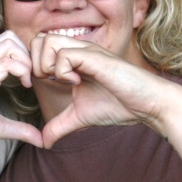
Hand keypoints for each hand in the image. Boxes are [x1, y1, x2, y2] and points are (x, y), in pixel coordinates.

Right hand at [0, 31, 42, 148]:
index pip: (4, 44)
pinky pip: (8, 62)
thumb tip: (40, 140)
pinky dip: (23, 70)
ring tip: (28, 81)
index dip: (22, 57)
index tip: (27, 80)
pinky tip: (25, 86)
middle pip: (8, 36)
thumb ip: (18, 129)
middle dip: (27, 53)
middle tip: (30, 77)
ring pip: (9, 43)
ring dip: (26, 60)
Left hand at [31, 34, 168, 146]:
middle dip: (34, 64)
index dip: (32, 66)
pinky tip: (76, 84)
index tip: (41, 86)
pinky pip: (65, 55)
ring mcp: (87, 51)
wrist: (149, 105)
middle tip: (48, 83)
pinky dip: (62, 72)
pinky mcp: (96, 58)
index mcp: (72, 59)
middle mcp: (78, 50)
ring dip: (46, 65)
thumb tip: (44, 142)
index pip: (38, 47)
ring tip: (62, 83)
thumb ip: (59, 126)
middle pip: (38, 39)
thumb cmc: (119, 105)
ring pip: (47, 41)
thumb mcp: (80, 117)